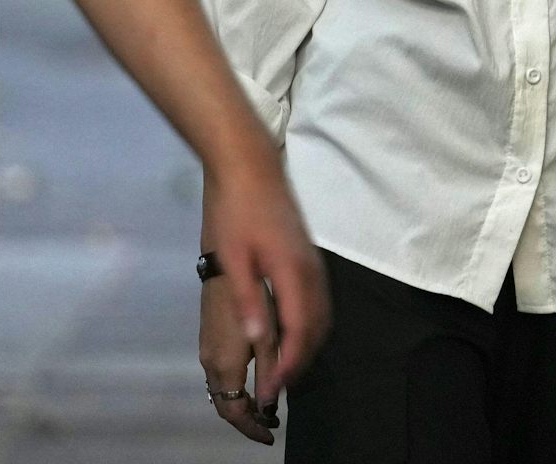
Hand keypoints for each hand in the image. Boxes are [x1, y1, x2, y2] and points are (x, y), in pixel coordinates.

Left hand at [197, 145, 328, 442]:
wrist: (251, 166)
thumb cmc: (235, 210)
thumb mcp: (233, 257)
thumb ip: (248, 300)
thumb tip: (256, 342)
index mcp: (292, 272)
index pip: (298, 330)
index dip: (287, 364)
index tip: (272, 390)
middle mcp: (311, 272)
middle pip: (316, 329)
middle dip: (299, 362)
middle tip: (275, 389)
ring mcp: (314, 264)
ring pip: (321, 317)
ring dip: (306, 347)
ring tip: (282, 369)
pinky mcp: (310, 259)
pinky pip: (319, 303)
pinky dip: (310, 327)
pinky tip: (292, 335)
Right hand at [200, 275, 280, 443]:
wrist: (224, 267)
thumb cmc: (251, 298)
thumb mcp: (266, 336)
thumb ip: (268, 371)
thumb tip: (271, 404)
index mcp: (225, 365)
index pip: (234, 410)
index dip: (251, 427)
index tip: (270, 434)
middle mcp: (211, 363)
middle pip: (224, 404)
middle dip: (245, 418)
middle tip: (268, 423)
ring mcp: (206, 350)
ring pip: (220, 390)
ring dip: (240, 403)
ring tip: (263, 406)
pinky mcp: (208, 340)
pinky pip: (219, 376)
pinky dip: (235, 387)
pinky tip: (252, 380)